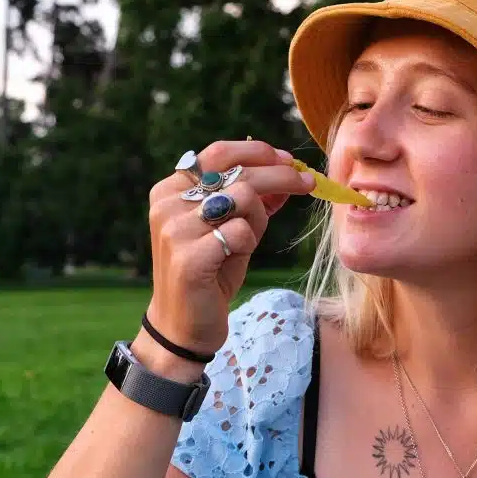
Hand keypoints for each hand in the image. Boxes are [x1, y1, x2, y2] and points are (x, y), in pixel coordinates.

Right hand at [143, 140, 315, 358]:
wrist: (184, 325)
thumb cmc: (210, 273)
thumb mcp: (231, 228)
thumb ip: (251, 199)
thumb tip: (289, 170)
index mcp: (171, 189)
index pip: (219, 153)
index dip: (258, 152)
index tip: (288, 160)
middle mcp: (168, 204)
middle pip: (236, 171)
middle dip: (280, 174)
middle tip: (308, 183)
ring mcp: (174, 230)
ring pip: (242, 197)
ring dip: (259, 218)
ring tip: (247, 241)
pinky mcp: (188, 258)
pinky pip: (240, 232)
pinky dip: (248, 242)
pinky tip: (231, 260)